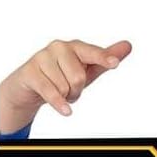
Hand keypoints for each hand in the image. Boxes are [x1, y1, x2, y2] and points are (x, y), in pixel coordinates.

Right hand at [0, 39, 131, 132]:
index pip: (92, 53)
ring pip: (65, 87)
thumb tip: (128, 45)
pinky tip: (66, 111)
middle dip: (76, 90)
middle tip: (69, 89)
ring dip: (65, 96)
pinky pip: (51, 92)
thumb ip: (105, 59)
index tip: (114, 63)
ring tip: (57, 90)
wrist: (29, 85)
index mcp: (75, 46)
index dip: (103, 59)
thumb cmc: (61, 75)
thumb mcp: (86, 70)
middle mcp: (59, 47)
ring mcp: (42, 57)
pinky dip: (60, 104)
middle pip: (79, 78)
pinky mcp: (30, 72)